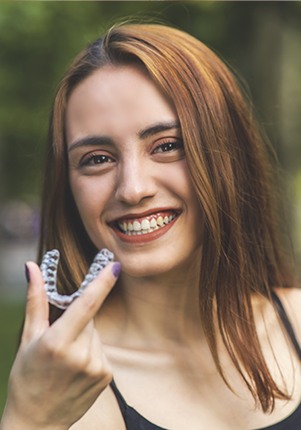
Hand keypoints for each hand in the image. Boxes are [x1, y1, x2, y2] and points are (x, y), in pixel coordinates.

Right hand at [0, 259, 120, 429]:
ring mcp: (96, 367)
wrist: (36, 422)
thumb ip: (35, 299)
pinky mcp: (106, 376)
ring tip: (67, 359)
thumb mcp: (28, 337)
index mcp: (58, 342)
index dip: (103, 282)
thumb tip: (32, 267)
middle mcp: (81, 355)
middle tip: (60, 339)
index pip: (87, 305)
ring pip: (96, 334)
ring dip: (84, 337)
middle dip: (78, 320)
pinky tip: (77, 368)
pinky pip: (101, 350)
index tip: (115, 265)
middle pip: (90, 318)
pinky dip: (91, 352)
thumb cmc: (27, 376)